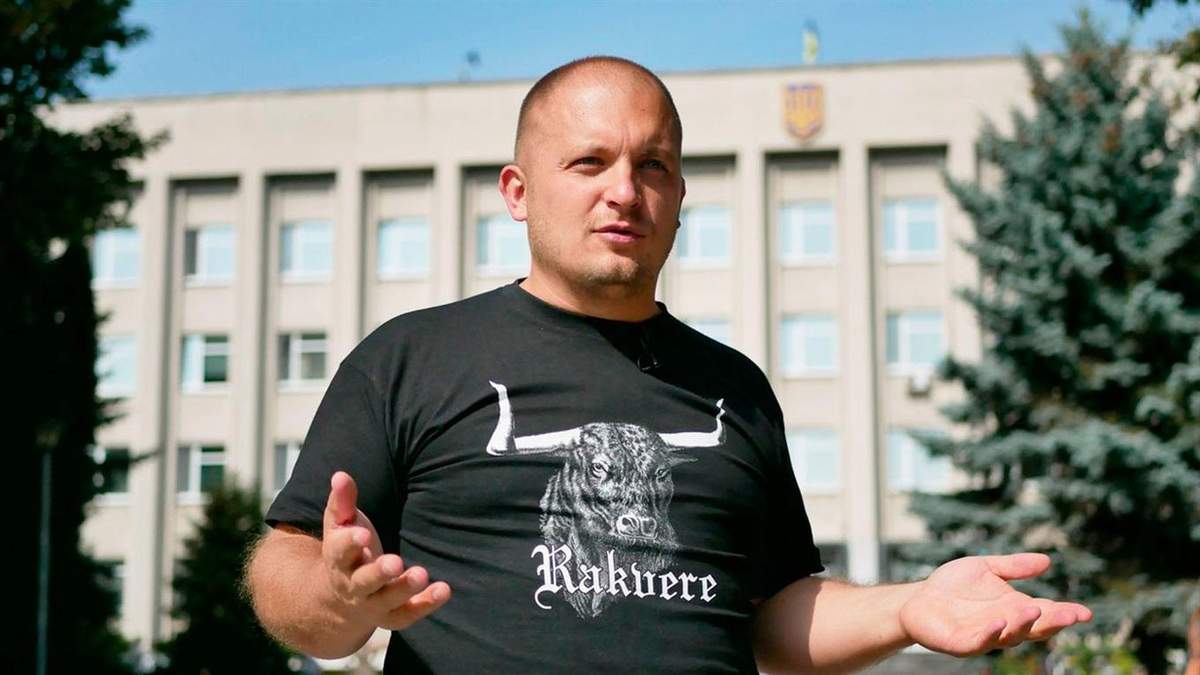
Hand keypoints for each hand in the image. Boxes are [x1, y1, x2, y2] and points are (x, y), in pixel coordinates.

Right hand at [321, 471, 450, 630]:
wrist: (338, 597)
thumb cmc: (346, 550)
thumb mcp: (340, 525)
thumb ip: (342, 501)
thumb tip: (340, 475)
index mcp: (337, 559)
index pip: (340, 551)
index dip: (351, 543)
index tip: (363, 534)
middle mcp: (352, 585)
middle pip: (363, 582)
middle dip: (379, 573)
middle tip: (396, 562)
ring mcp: (371, 603)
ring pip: (386, 602)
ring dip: (404, 589)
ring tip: (422, 574)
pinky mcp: (390, 615)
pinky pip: (406, 615)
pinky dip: (424, 605)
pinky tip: (443, 590)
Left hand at [899, 552, 1091, 655]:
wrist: (918, 599)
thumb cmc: (953, 586)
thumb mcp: (985, 568)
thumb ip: (1014, 566)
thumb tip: (1047, 560)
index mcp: (1014, 608)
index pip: (1045, 612)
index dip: (1064, 613)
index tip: (1085, 612)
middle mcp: (1004, 625)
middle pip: (1034, 627)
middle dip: (1053, 622)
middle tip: (1071, 615)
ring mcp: (984, 636)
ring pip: (1009, 635)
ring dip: (1022, 624)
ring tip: (1034, 609)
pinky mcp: (961, 643)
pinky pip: (978, 641)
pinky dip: (990, 633)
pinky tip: (999, 621)